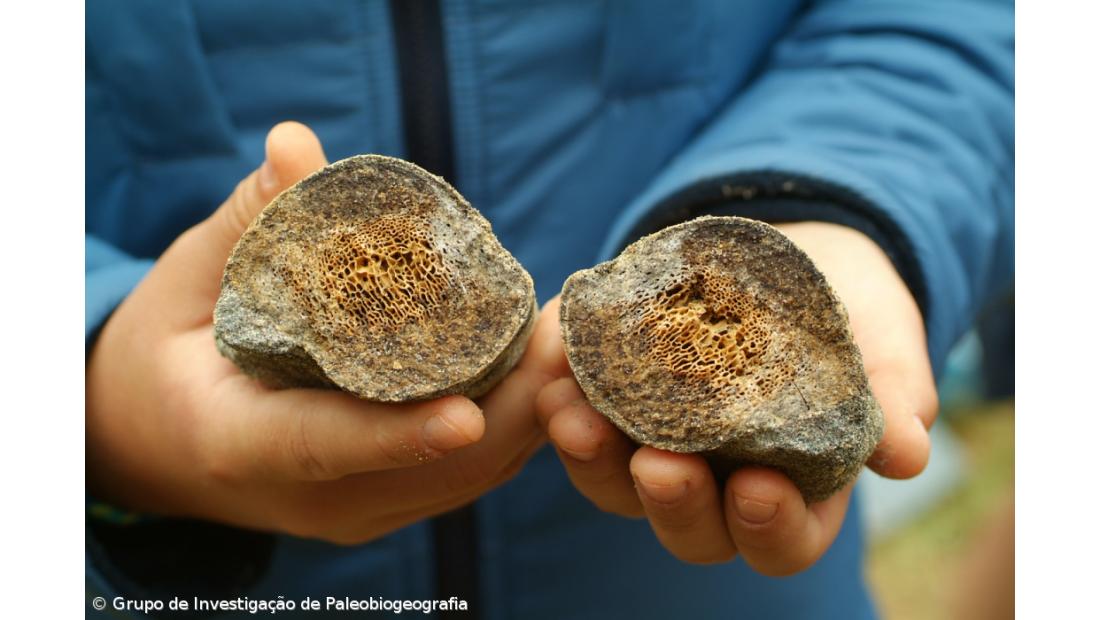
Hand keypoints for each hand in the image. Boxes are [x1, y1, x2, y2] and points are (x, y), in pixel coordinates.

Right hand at [86, 122, 558, 544]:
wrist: (157, 441)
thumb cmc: (166, 353)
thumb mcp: (188, 282)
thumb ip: (248, 221)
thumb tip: (297, 146)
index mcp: (237, 442)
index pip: (322, 445)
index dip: (395, 434)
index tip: (467, 415)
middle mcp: (308, 496)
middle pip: (427, 472)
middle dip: (507, 410)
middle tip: (565, 335)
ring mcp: (355, 510)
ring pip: (462, 482)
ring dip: (526, 416)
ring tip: (571, 341)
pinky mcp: (388, 503)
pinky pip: (466, 477)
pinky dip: (512, 427)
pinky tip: (546, 370)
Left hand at [535, 221, 937, 573]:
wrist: (786, 251)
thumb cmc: (848, 306)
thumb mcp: (881, 336)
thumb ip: (893, 391)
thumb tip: (909, 454)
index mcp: (799, 489)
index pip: (784, 539)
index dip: (769, 526)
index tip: (755, 486)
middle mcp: (723, 485)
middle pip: (692, 529)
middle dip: (672, 503)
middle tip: (655, 464)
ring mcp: (665, 448)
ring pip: (619, 485)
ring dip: (591, 458)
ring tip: (571, 413)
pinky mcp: (619, 407)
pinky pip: (584, 423)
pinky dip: (565, 401)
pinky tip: (552, 371)